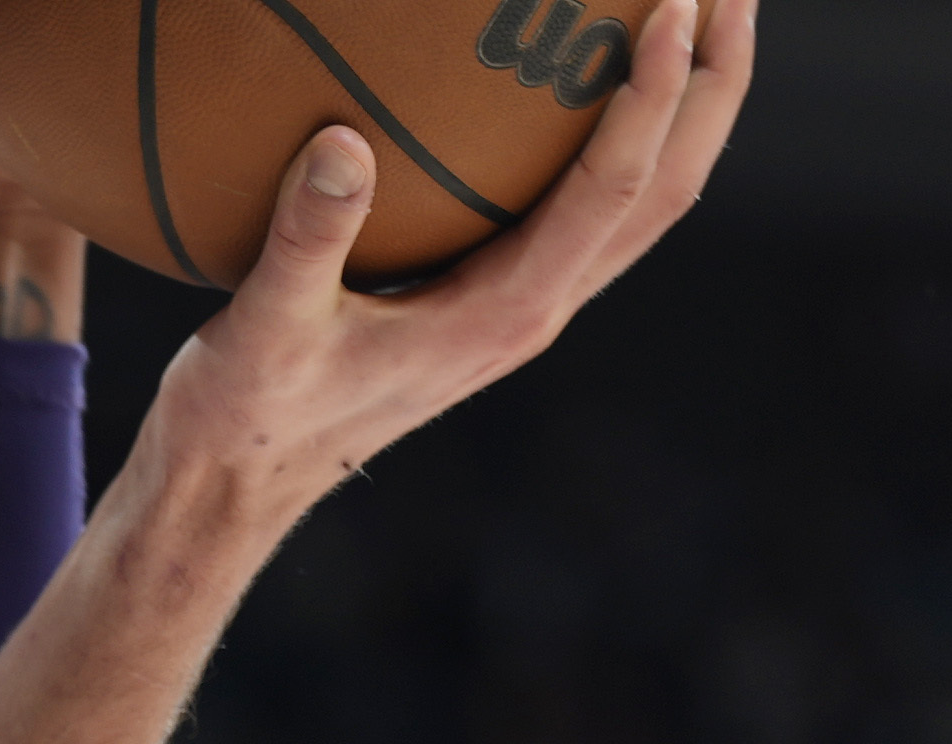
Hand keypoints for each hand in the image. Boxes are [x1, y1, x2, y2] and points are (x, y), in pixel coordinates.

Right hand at [113, 0, 745, 540]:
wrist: (237, 487)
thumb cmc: (247, 417)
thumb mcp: (262, 330)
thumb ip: (305, 240)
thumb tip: (342, 142)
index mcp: (501, 313)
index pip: (611, 192)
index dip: (650, 99)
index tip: (671, 9)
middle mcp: (536, 308)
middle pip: (670, 188)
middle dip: (714, 84)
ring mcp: (527, 304)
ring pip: (648, 200)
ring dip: (690, 108)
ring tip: (702, 13)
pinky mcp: (500, 297)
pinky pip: (596, 205)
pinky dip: (627, 135)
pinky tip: (597, 80)